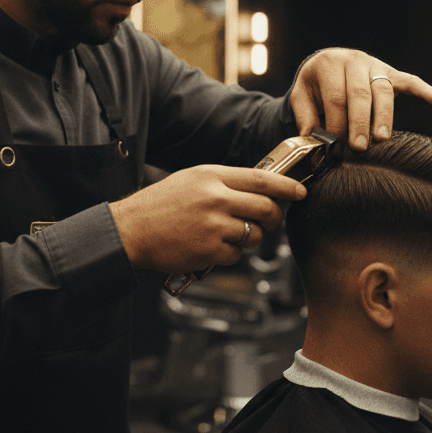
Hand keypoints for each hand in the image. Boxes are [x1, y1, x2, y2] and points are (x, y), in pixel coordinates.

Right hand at [108, 165, 305, 273]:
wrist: (132, 229)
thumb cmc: (160, 205)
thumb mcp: (192, 179)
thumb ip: (224, 182)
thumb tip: (259, 190)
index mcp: (212, 176)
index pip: (261, 179)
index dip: (286, 187)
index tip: (300, 192)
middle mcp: (216, 198)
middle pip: (265, 208)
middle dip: (274, 217)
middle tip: (271, 220)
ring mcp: (214, 225)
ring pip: (254, 235)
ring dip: (248, 238)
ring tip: (227, 234)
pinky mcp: (209, 250)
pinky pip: (236, 256)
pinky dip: (229, 254)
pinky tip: (211, 247)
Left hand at [290, 48, 431, 151]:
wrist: (326, 62)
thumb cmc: (315, 84)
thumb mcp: (301, 94)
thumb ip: (304, 115)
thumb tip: (310, 139)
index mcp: (328, 63)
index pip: (335, 97)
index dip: (336, 123)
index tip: (334, 145)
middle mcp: (353, 60)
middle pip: (359, 94)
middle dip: (360, 123)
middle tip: (359, 147)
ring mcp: (374, 64)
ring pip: (382, 90)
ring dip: (384, 115)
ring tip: (382, 138)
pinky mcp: (389, 71)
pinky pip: (408, 79)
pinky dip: (423, 89)